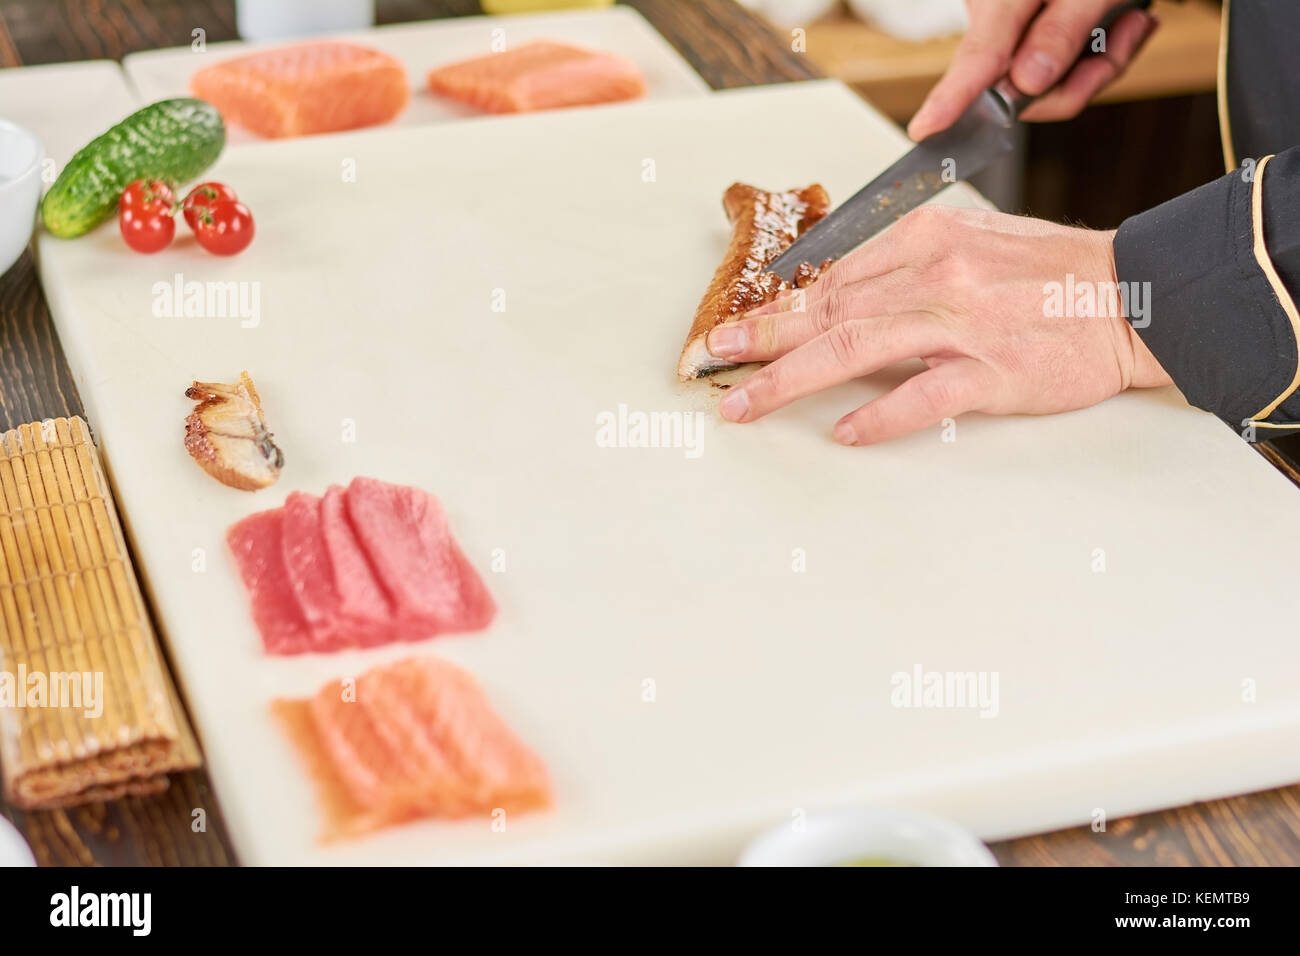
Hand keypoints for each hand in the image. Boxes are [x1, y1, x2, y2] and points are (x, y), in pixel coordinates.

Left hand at [707, 205, 1171, 444]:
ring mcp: (964, 324)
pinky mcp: (994, 371)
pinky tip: (843, 433)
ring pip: (858, 349)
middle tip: (714, 360)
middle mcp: (937, 275)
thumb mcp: (972, 242)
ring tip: (747, 402)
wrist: (1133, 293)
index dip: (779, 307)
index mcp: (927, 239)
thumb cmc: (1050, 273)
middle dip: (764, 338)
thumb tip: (838, 294)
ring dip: (793, 378)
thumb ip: (906, 265)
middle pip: (830, 310)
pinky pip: (924, 397)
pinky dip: (880, 416)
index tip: (738, 328)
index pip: (833, 278)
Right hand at [908, 0, 1158, 140]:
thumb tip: (1026, 83)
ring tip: (1134, 21)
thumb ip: (1062, 31)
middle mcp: (994, 14)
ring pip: (1045, 85)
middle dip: (1082, 77)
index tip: (924, 128)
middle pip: (1020, 86)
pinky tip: (1125, 22)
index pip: (978, 55)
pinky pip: (1056, 70)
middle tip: (1131, 31)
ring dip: (1100, 63)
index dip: (952, 96)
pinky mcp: (1023, 34)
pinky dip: (1098, 54)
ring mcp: (1006, 27)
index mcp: (1001, 0)